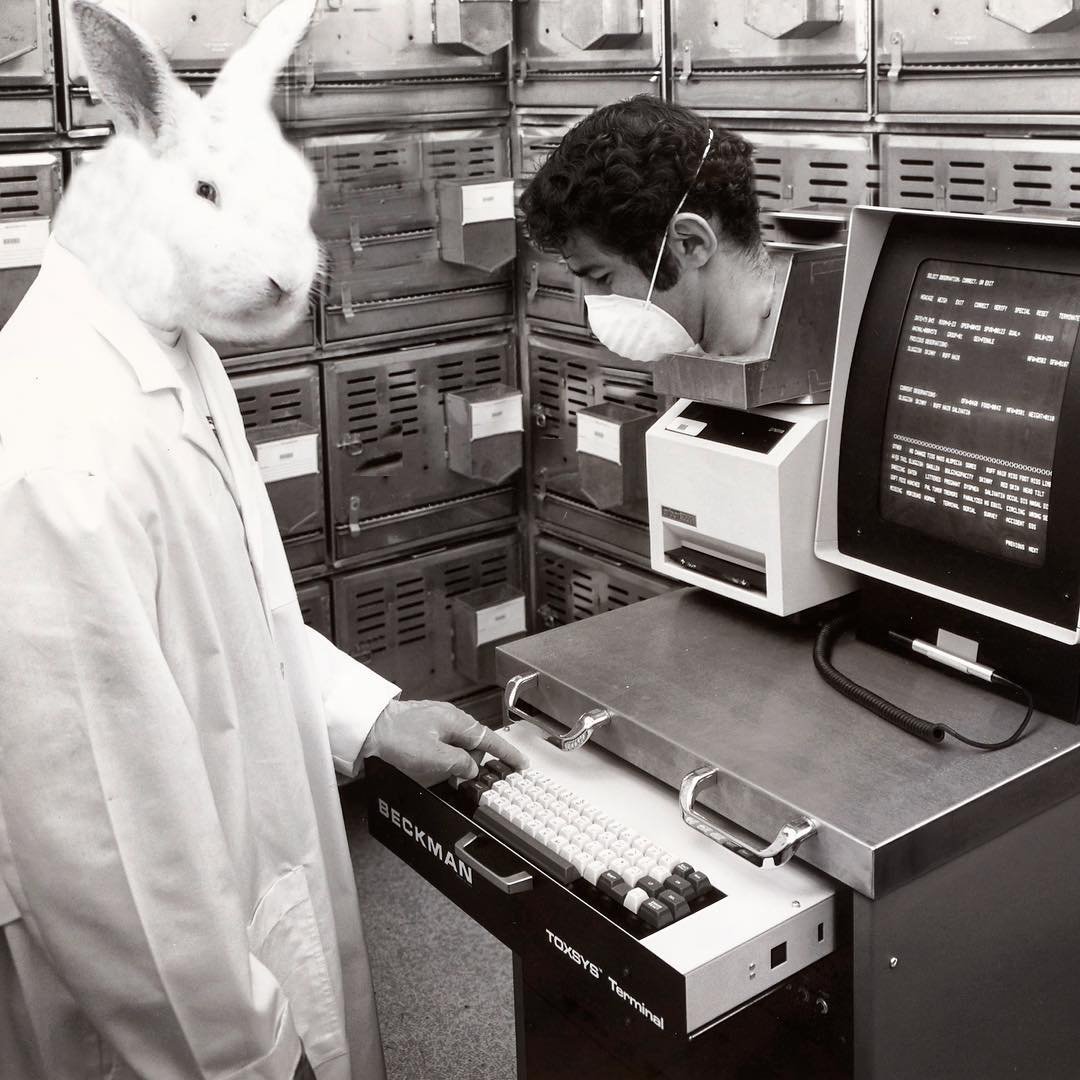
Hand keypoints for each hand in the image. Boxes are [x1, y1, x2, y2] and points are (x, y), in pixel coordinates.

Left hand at [361, 699, 528, 786]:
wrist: (363, 730)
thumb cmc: (395, 738)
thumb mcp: (435, 758)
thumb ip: (460, 764)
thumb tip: (472, 769)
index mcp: (456, 722)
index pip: (490, 739)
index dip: (507, 753)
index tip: (520, 764)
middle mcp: (447, 720)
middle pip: (473, 745)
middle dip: (477, 764)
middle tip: (479, 783)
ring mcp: (432, 725)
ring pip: (454, 749)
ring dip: (456, 766)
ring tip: (450, 782)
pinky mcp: (418, 733)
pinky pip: (439, 750)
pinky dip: (442, 763)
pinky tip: (433, 774)